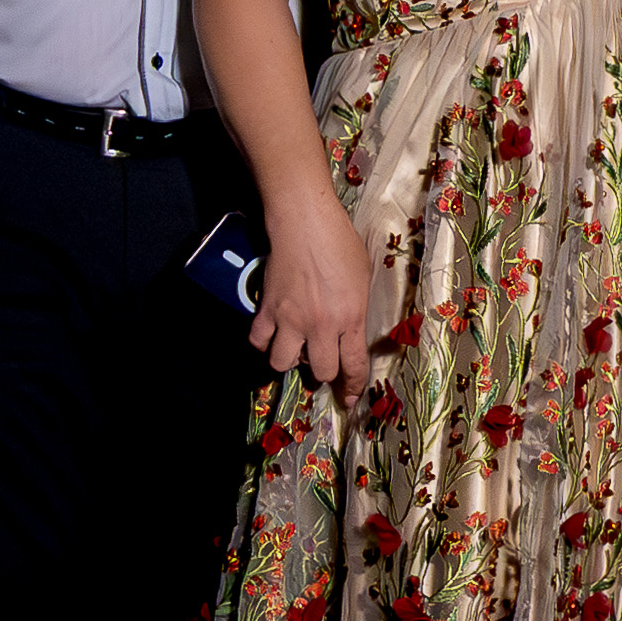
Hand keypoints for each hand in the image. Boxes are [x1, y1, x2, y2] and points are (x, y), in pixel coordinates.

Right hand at [247, 214, 368, 382]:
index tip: (349, 397)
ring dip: (290, 361)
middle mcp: (320, 325)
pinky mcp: (267, 309)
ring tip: (295, 348)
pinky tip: (271, 336)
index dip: (352, 386)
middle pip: (320, 371)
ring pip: (283, 363)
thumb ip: (357, 309)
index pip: (353, 365)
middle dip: (323, 373)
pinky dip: (263, 343)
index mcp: (350, 318)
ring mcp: (290, 319)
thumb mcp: (363, 278)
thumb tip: (350, 329)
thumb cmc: (340, 244)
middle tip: (321, 363)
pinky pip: (258, 340)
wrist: (305, 223)